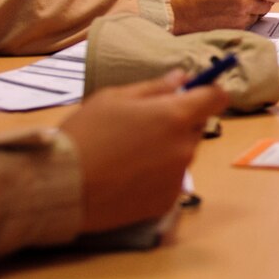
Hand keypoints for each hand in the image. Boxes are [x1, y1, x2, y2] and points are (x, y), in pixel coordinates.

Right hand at [62, 77, 230, 231]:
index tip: (198, 92)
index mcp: (174, 115)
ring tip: (129, 154)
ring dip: (168, 149)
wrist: (63, 186)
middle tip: (143, 126)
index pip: (215, 98)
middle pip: (196, 127)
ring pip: (183, 154)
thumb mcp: (113, 98)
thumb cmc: (86, 134)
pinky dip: (157, 176)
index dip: (209, 91)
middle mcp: (185, 147)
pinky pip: (171, 181)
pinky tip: (128, 176)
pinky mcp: (167, 202)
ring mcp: (178, 177)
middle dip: (179, 122)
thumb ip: (154, 87)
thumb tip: (181, 77)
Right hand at [168, 0, 278, 31]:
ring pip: (260, 14)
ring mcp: (241, 18)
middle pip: (270, 3)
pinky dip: (245, 17)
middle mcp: (245, 3)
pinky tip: (230, 11)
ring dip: (254, 8)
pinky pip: (249, 22)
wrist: (180, 10)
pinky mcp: (236, 29)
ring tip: (235, 1)